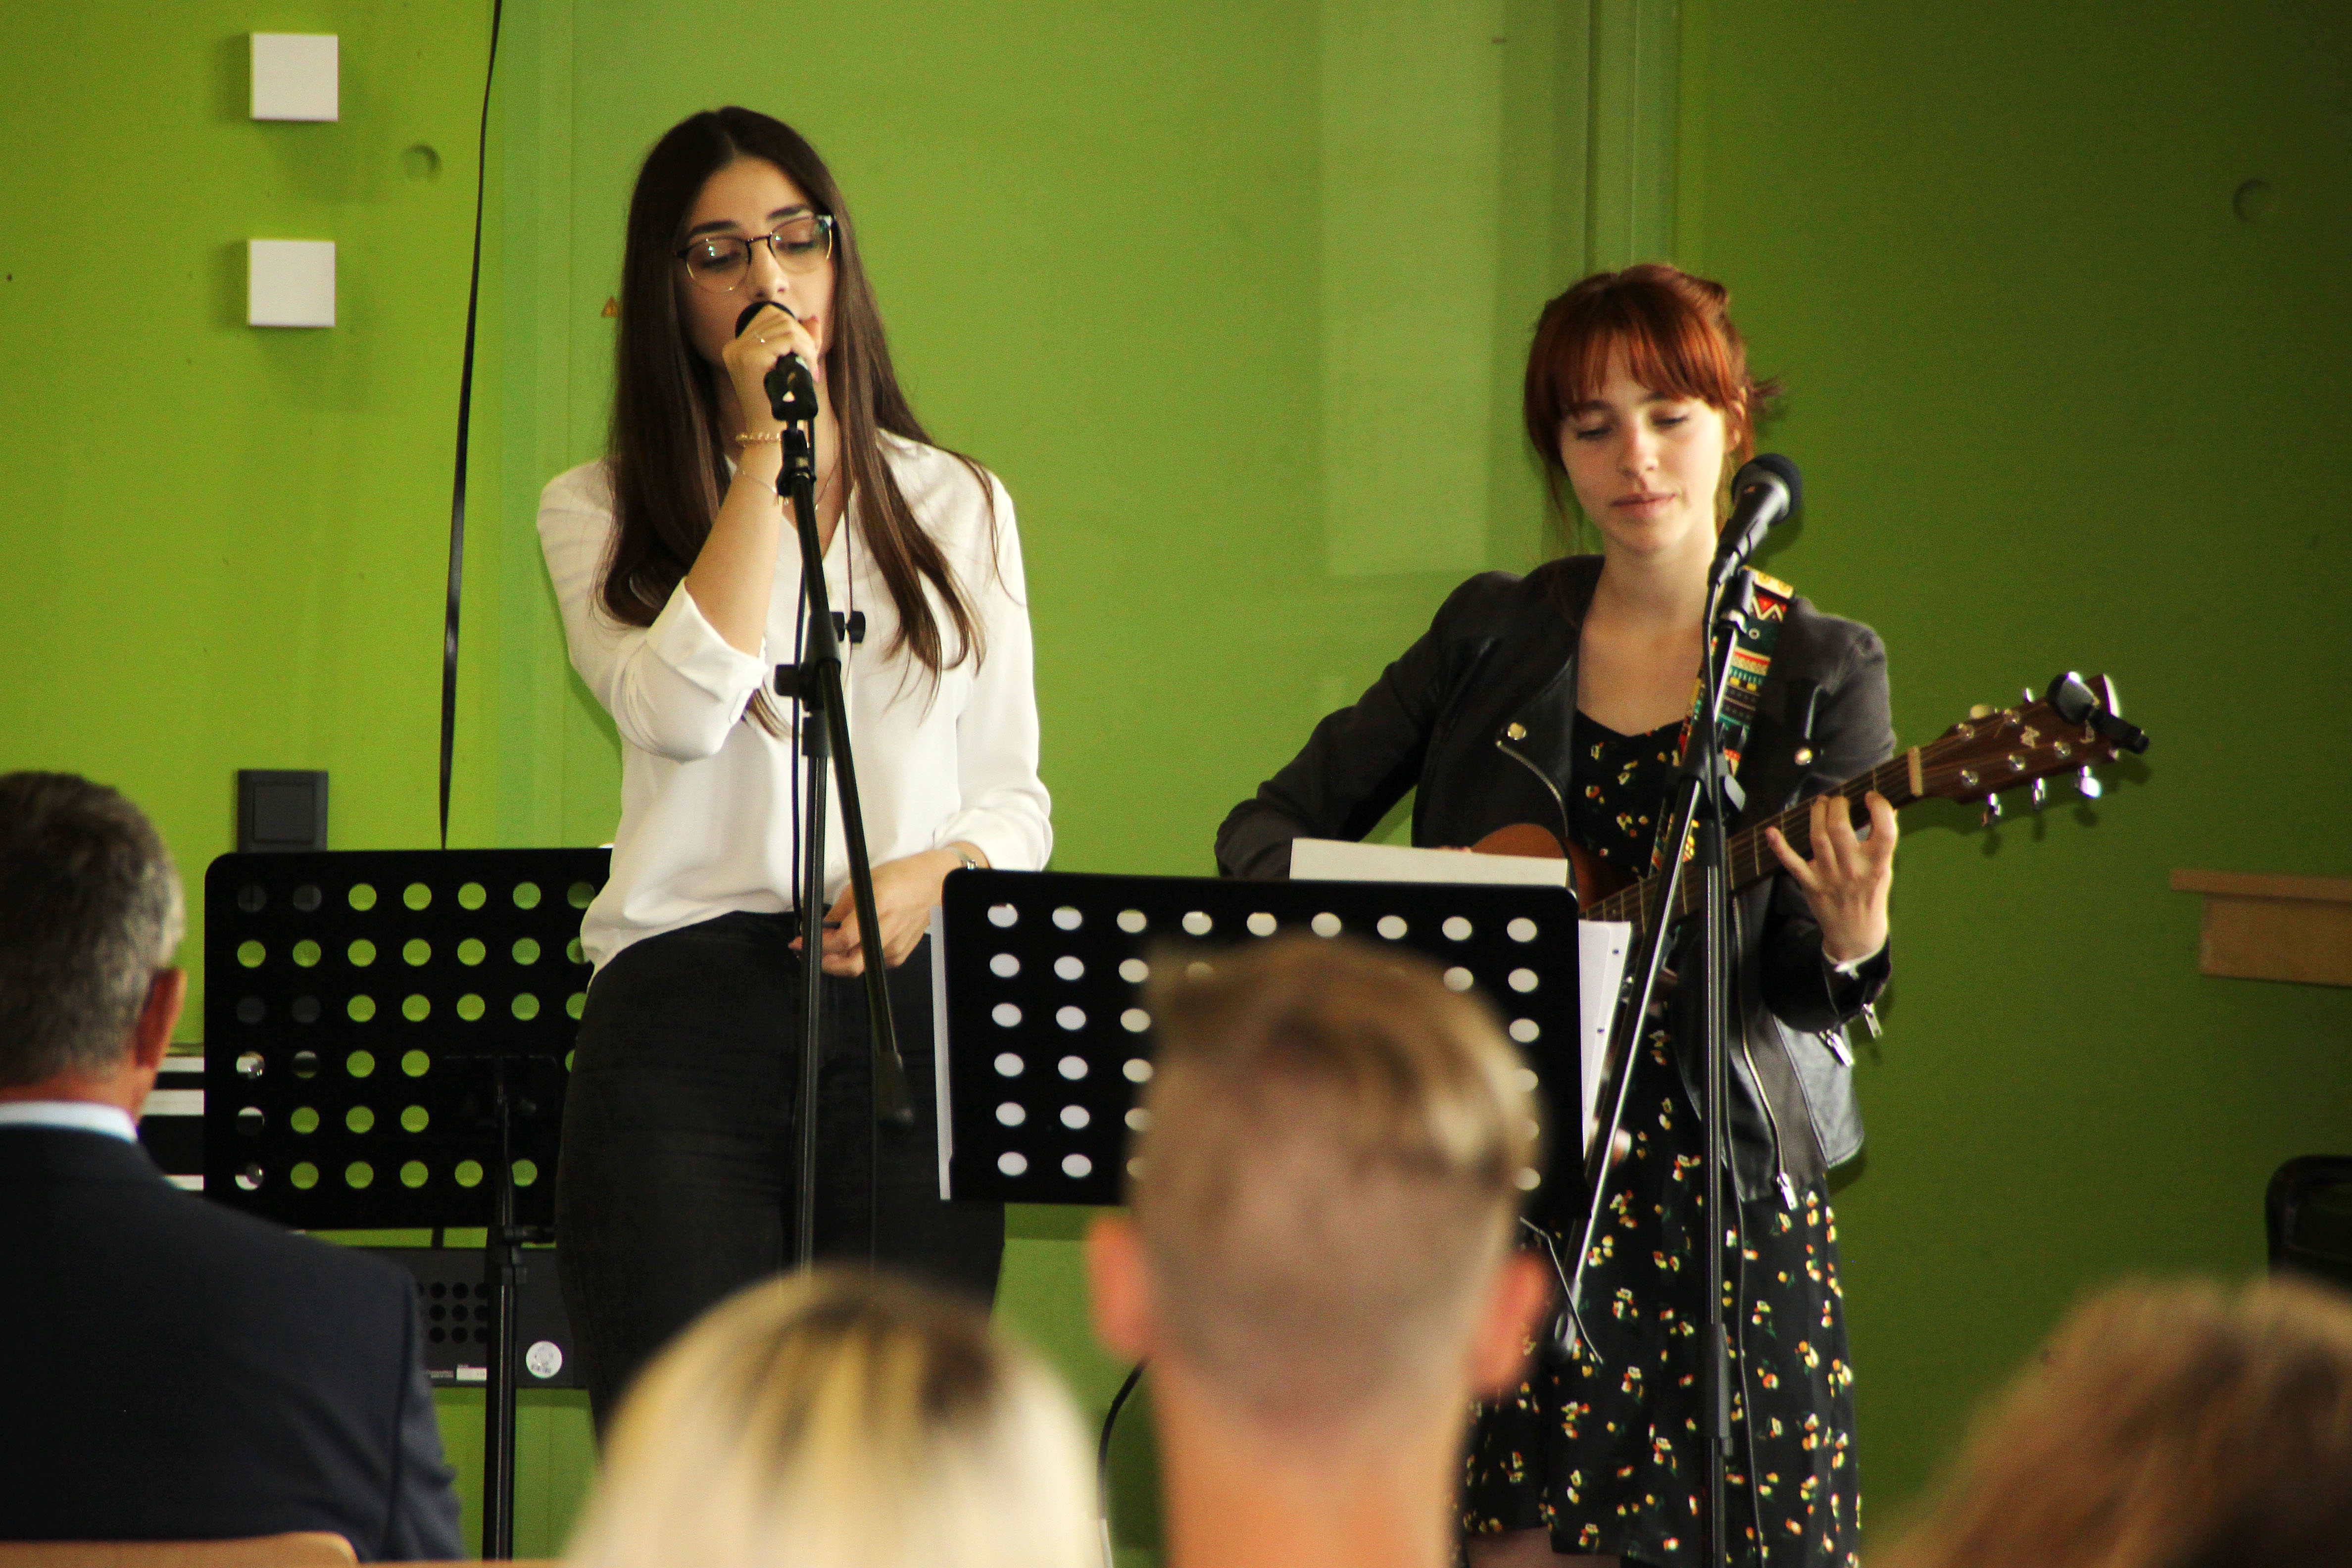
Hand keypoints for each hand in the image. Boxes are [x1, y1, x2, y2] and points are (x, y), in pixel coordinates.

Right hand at [720, 301, 820, 476]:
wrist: (770, 436)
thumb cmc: (782, 407)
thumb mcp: (790, 369)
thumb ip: (801, 342)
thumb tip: (813, 318)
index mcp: (738, 349)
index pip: (768, 315)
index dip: (794, 327)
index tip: (805, 353)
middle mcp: (734, 348)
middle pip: (778, 317)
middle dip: (803, 337)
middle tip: (811, 364)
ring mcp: (739, 351)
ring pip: (785, 325)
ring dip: (807, 344)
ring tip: (811, 369)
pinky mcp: (750, 358)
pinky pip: (788, 338)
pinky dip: (805, 350)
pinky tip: (809, 371)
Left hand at [793, 845, 986, 975]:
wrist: (932, 885)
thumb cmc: (900, 878)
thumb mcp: (863, 884)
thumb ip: (840, 910)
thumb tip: (820, 929)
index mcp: (878, 908)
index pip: (842, 940)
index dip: (818, 945)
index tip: (801, 943)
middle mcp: (888, 932)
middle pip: (850, 965)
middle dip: (826, 964)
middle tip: (813, 953)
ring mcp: (895, 948)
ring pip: (859, 963)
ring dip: (843, 956)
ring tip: (839, 939)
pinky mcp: (899, 956)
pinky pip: (871, 961)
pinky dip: (860, 953)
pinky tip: (863, 938)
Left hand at [1764, 790, 1895, 963]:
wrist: (1855, 933)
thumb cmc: (1870, 895)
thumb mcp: (1884, 869)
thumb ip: (1883, 842)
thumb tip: (1888, 810)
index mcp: (1877, 864)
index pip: (1884, 830)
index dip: (1879, 807)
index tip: (1871, 796)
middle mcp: (1853, 868)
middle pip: (1840, 828)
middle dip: (1837, 805)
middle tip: (1838, 801)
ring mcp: (1829, 876)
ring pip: (1818, 837)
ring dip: (1817, 814)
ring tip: (1821, 804)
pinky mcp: (1809, 883)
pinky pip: (1791, 862)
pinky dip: (1779, 847)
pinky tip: (1771, 831)